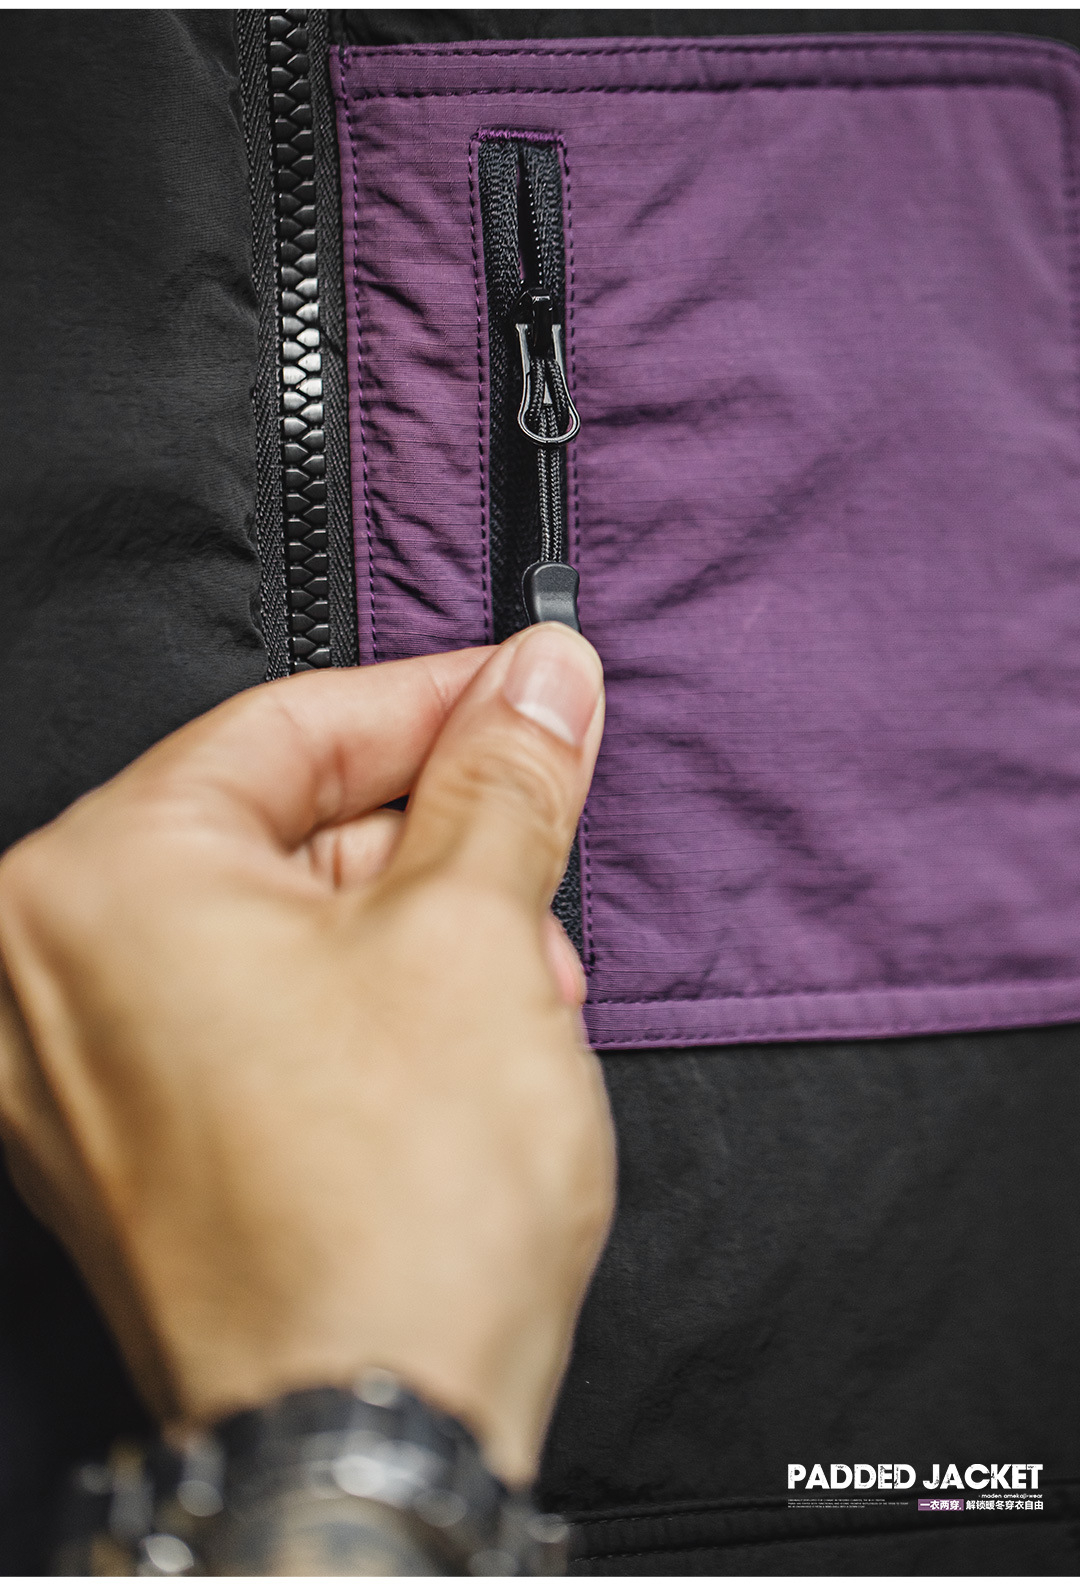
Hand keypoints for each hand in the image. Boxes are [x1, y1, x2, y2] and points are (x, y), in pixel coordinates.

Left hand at [0, 624, 613, 1485]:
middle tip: (542, 839)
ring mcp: (76, 1070)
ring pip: (275, 924)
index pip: (290, 725)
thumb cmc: (396, 1208)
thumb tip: (541, 682)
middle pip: (280, 828)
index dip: (436, 700)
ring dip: (415, 927)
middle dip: (436, 835)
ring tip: (525, 972)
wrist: (366, 1440)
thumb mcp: (476, 934)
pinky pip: (250, 1014)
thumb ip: (503, 781)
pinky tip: (460, 1035)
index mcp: (102, 881)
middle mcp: (50, 970)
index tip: (527, 693)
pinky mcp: (128, 1147)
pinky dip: (358, 1001)